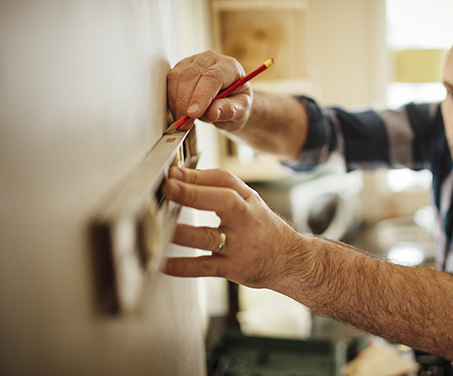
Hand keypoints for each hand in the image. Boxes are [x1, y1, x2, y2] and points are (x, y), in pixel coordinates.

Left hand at [161, 167, 305, 288]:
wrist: (290, 259)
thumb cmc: (262, 228)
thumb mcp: (249, 202)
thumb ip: (219, 187)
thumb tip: (180, 175)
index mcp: (247, 201)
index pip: (225, 181)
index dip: (199, 175)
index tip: (174, 172)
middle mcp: (245, 221)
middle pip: (223, 203)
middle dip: (194, 194)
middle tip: (169, 187)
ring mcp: (240, 246)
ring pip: (210, 237)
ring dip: (183, 232)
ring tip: (161, 225)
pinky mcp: (233, 268)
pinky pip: (206, 267)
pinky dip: (184, 266)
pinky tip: (164, 263)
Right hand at [167, 50, 252, 130]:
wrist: (230, 102)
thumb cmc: (237, 104)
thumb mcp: (241, 110)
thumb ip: (229, 110)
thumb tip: (213, 113)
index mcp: (230, 66)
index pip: (212, 76)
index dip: (201, 95)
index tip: (193, 114)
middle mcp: (211, 59)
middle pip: (192, 74)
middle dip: (185, 100)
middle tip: (185, 121)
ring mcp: (194, 61)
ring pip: (178, 76)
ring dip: (176, 100)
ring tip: (182, 120)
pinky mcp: (181, 68)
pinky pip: (170, 80)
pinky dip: (171, 98)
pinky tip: (177, 111)